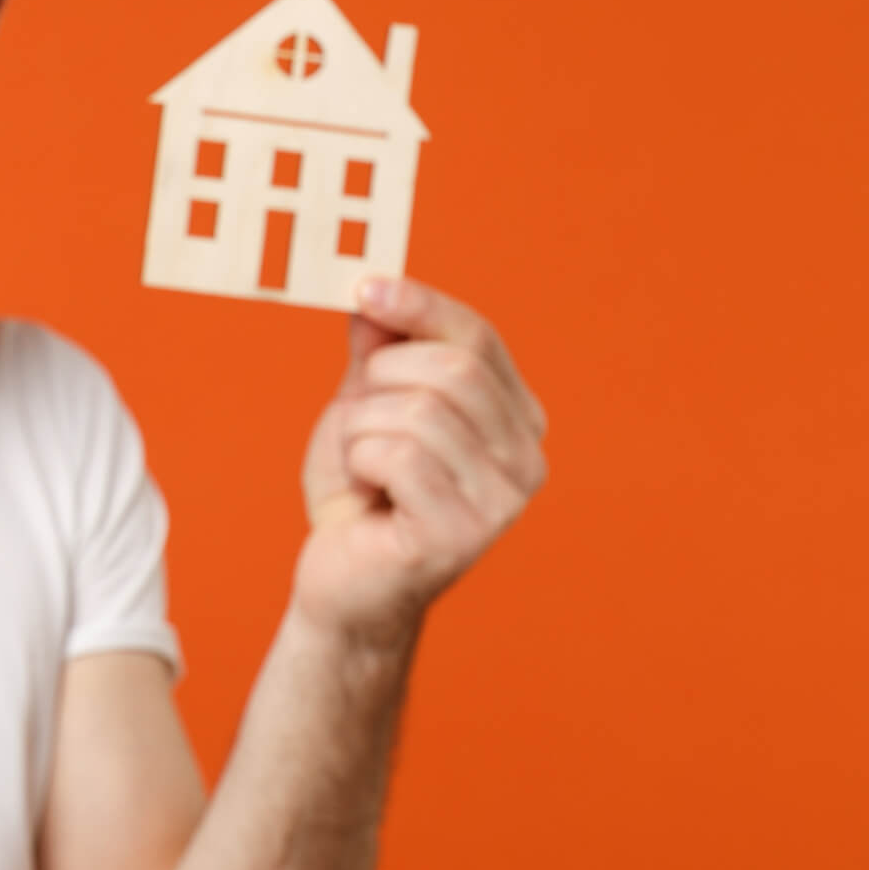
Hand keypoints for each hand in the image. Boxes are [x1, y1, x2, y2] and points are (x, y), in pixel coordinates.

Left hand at [291, 277, 548, 647]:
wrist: (341, 581)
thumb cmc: (359, 493)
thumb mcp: (364, 405)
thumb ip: (378, 351)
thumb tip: (378, 291)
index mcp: (515, 417)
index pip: (478, 338)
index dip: (421, 306)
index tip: (367, 288)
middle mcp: (526, 457)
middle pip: (452, 369)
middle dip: (379, 381)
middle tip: (358, 420)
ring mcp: (503, 500)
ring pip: (417, 412)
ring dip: (362, 430)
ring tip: (363, 467)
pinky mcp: (463, 533)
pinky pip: (397, 457)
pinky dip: (360, 466)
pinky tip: (367, 497)